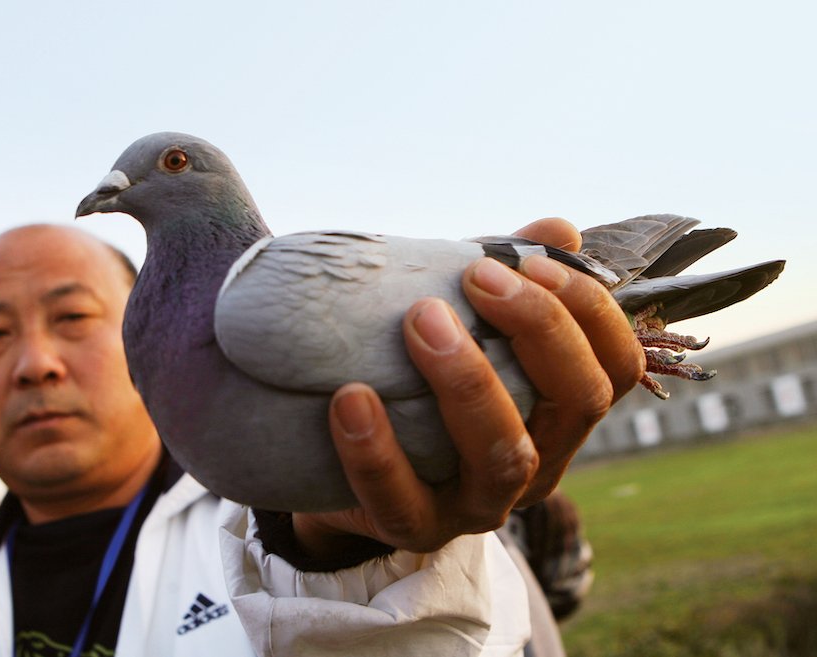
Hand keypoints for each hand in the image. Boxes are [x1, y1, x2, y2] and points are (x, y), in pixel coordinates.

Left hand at [292, 218, 643, 556]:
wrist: (346, 461)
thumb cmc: (420, 380)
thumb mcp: (465, 325)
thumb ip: (510, 282)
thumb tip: (560, 230)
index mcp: (559, 413)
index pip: (614, 366)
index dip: (590, 311)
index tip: (531, 262)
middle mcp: (538, 462)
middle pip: (577, 402)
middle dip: (537, 329)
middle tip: (476, 276)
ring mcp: (479, 503)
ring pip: (504, 457)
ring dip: (467, 381)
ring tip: (419, 321)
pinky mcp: (414, 528)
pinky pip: (403, 500)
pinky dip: (377, 450)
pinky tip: (350, 398)